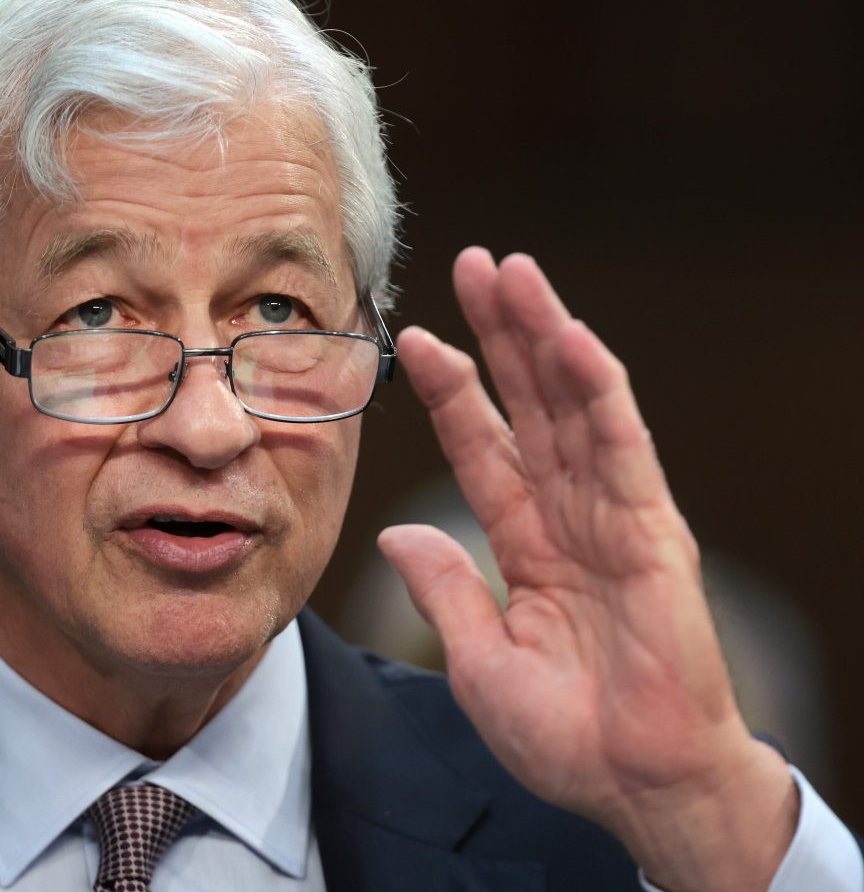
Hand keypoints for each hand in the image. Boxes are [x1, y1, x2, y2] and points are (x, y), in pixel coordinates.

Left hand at [378, 247, 796, 890]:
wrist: (634, 784)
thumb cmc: (564, 735)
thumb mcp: (477, 660)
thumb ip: (444, 587)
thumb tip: (394, 531)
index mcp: (525, 541)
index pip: (481, 445)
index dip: (450, 390)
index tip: (411, 336)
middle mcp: (568, 514)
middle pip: (528, 403)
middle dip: (500, 332)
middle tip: (474, 262)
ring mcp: (612, 515)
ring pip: (572, 404)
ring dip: (542, 335)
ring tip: (512, 272)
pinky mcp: (652, 530)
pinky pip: (621, 446)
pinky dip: (595, 390)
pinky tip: (567, 337)